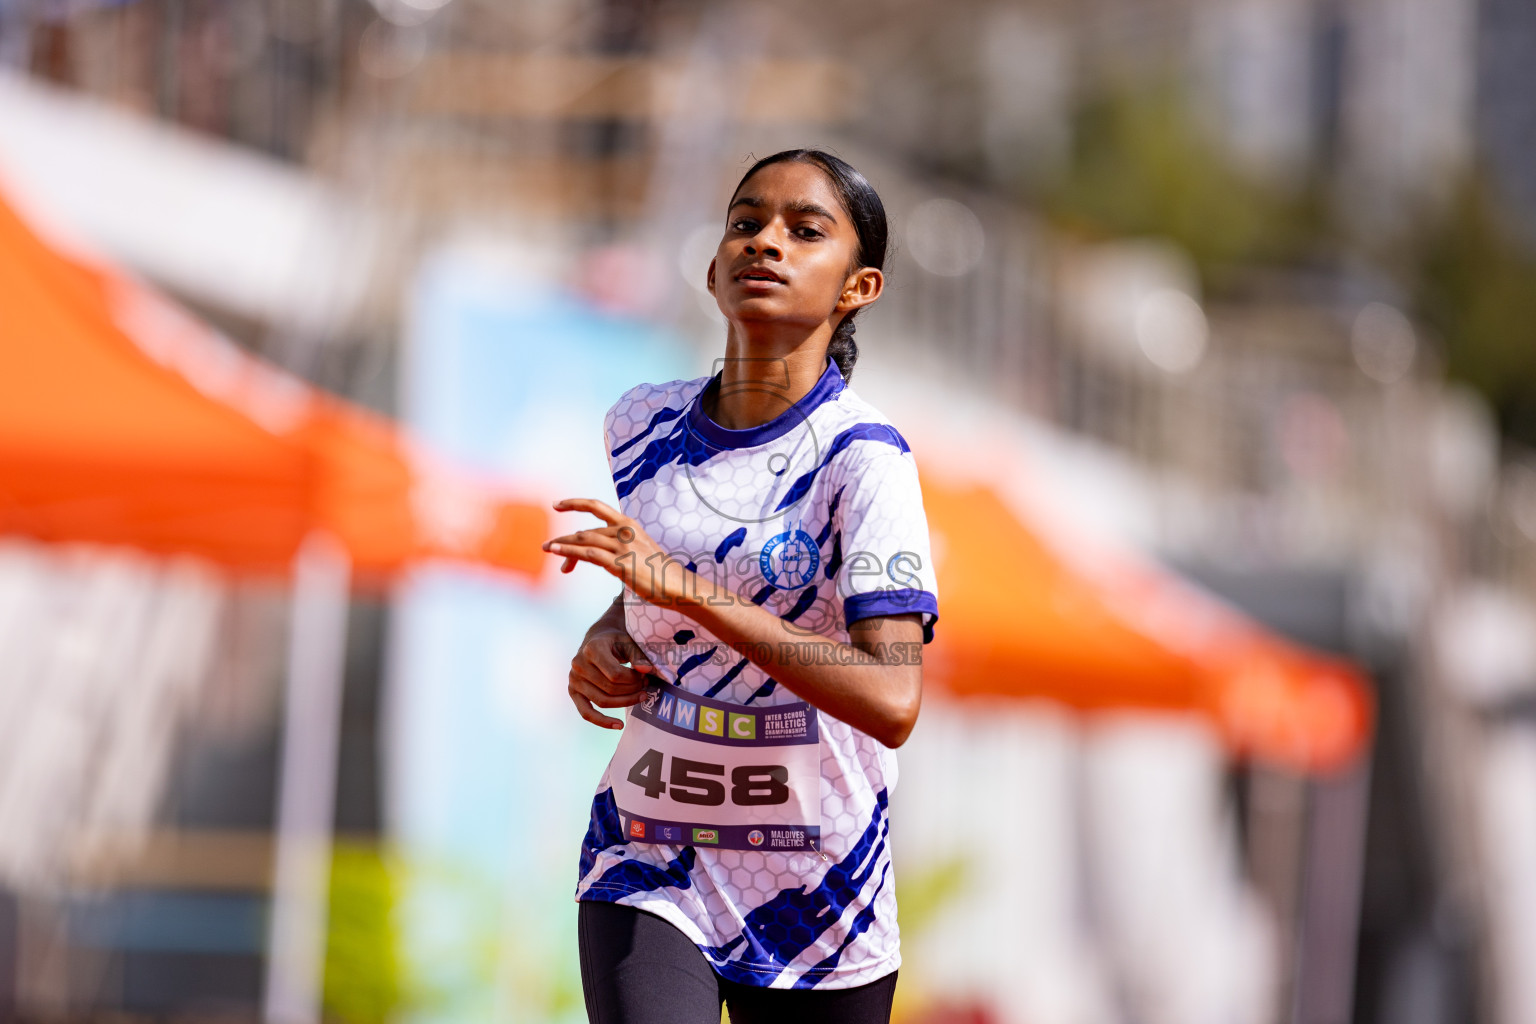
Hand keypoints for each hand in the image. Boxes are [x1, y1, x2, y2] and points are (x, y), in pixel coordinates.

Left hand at [543, 498, 693, 605]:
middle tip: (549, 547)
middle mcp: (624, 531)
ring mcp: (622, 546)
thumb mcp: (640, 551)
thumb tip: (600, 554)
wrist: (677, 584)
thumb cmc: (660, 572)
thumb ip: (620, 547)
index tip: (557, 504)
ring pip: (584, 540)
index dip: (575, 503)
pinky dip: (569, 552)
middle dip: (564, 539)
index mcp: (629, 525)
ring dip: (562, 545)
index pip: (598, 507)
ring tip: (548, 549)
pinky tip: (557, 553)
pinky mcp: (620, 563)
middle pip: (586, 531)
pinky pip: (588, 554)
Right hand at [568, 627, 656, 729]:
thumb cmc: (615, 641)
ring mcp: (573, 679)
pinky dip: (602, 722)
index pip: (615, 674)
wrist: (597, 639)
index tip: (645, 676)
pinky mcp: (573, 691)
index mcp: (592, 648)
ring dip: (625, 702)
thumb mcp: (628, 642)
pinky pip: (586, 712)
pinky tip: (619, 725)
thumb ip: (638, 655)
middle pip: (610, 689)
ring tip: (640, 697)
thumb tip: (647, 671)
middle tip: (645, 687)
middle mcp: (578, 664)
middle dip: (632, 690)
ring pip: (602, 701)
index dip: (633, 680)